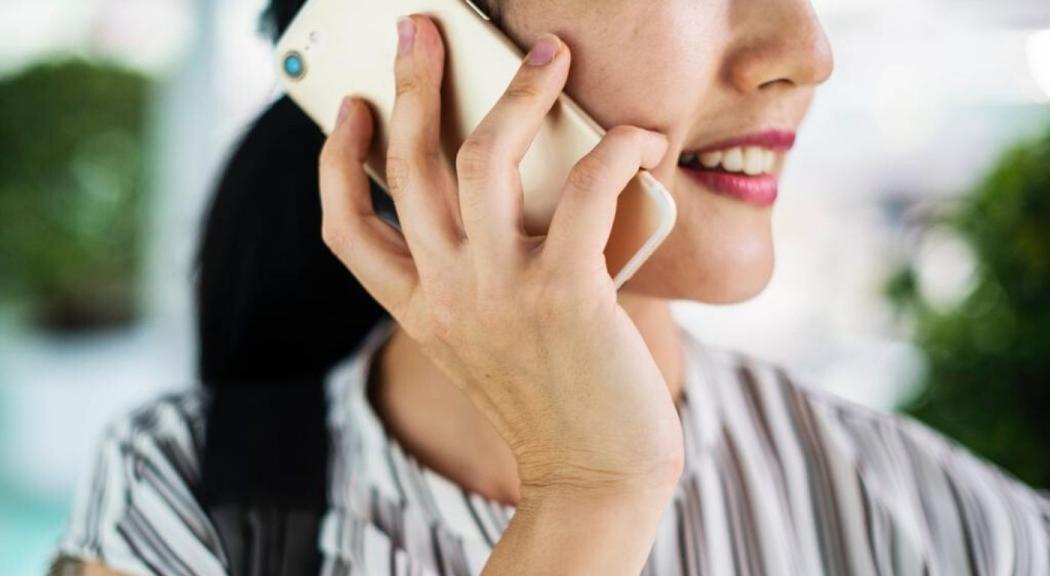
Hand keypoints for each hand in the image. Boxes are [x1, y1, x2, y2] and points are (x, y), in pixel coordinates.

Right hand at [319, 15, 682, 496]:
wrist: (595, 478)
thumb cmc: (553, 403)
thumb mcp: (489, 340)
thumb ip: (480, 277)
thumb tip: (521, 183)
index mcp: (419, 310)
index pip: (345, 231)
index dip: (337, 164)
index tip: (349, 110)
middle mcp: (447, 294)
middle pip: (408, 167)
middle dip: (411, 86)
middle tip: (420, 30)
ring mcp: (501, 291)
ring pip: (482, 159)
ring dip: (515, 93)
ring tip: (544, 54)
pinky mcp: (567, 293)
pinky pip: (587, 190)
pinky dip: (615, 149)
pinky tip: (636, 139)